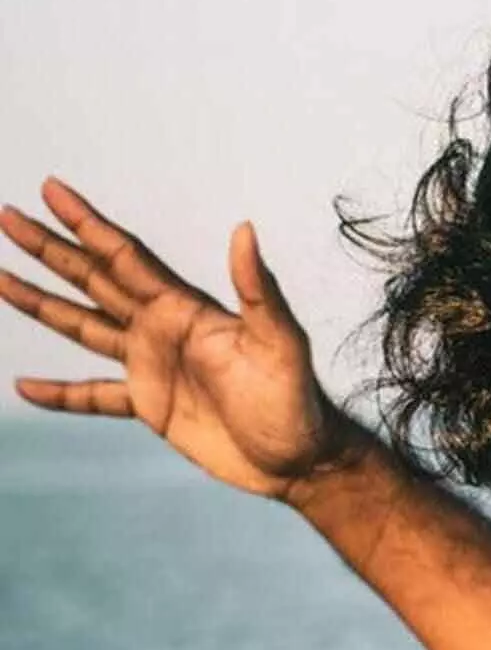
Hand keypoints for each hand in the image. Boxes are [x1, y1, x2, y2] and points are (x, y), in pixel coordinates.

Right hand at [0, 177, 347, 499]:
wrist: (300, 460)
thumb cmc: (296, 400)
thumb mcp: (280, 341)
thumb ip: (258, 288)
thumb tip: (244, 229)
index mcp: (185, 308)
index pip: (125, 256)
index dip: (87, 223)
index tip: (51, 189)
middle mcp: (163, 329)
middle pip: (94, 279)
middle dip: (50, 249)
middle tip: (6, 215)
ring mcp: (154, 366)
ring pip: (85, 327)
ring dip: (43, 303)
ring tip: (0, 278)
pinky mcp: (152, 407)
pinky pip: (94, 395)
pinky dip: (60, 392)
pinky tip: (25, 387)